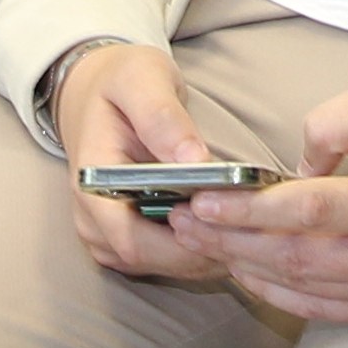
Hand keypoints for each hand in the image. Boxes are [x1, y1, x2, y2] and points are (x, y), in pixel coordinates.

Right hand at [50, 39, 234, 283]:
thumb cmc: (120, 81)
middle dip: (205, 251)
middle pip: (151, 259)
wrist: (96, 90)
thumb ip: (164, 118)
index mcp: (92, 183)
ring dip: (206, 254)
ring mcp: (106, 234)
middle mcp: (92, 219)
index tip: (229, 224)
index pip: (132, 238)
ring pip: (161, 266)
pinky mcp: (124, 239)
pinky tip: (229, 228)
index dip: (183, 243)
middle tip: (255, 229)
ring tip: (249, 228)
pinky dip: (198, 250)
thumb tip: (195, 161)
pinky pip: (164, 260)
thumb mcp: (141, 81)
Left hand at [170, 77, 347, 323]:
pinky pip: (323, 310)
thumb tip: (295, 169)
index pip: (313, 212)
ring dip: (245, 265)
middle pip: (299, 257)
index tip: (202, 199)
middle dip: (232, 239)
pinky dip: (276, 293)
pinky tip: (242, 268)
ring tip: (199, 239)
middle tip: (182, 219)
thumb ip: (337, 121)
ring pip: (304, 287)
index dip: (250, 210)